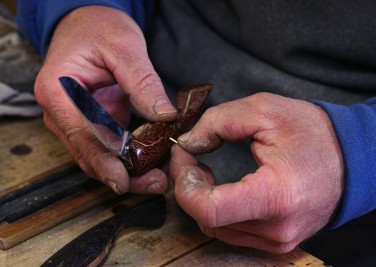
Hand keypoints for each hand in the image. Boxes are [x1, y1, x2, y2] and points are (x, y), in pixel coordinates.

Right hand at [35, 6, 176, 193]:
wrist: (87, 23)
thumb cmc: (98, 29)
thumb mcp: (124, 47)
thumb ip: (142, 82)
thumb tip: (164, 116)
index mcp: (58, 92)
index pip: (81, 135)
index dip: (104, 162)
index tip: (124, 182)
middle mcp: (60, 113)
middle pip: (88, 155)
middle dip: (121, 174)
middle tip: (156, 183)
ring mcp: (74, 121)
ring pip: (96, 157)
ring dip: (126, 171)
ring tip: (158, 178)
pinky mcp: (90, 124)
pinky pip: (106, 148)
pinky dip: (126, 159)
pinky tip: (150, 164)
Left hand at [170, 92, 343, 252]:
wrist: (350, 160)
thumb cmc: (311, 134)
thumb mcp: (264, 110)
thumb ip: (217, 122)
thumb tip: (188, 143)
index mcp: (276, 195)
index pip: (210, 210)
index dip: (185, 184)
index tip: (184, 157)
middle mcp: (276, 228)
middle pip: (207, 219)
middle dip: (187, 185)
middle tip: (190, 155)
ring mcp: (276, 240)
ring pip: (213, 227)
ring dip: (199, 197)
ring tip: (205, 169)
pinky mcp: (275, 242)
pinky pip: (229, 231)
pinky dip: (215, 209)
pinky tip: (220, 187)